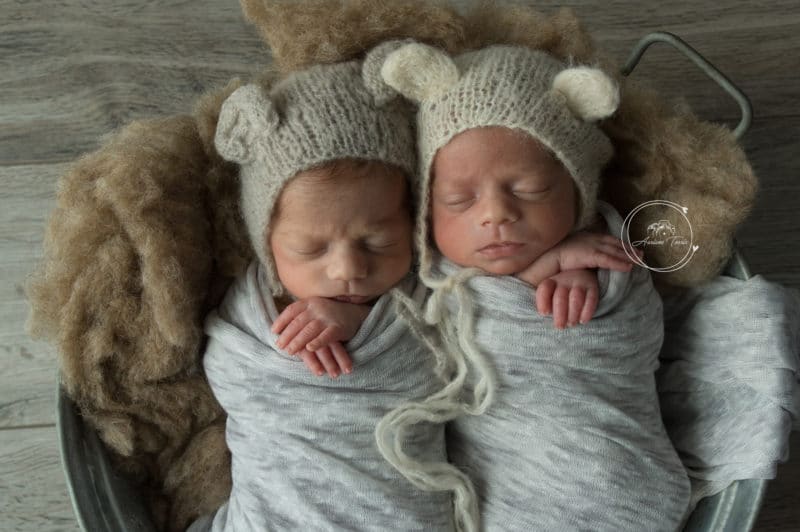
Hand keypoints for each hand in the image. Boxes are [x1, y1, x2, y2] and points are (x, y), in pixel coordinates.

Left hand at [271, 297, 369, 376]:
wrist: (355, 313)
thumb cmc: (330, 314)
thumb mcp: (315, 309)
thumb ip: (300, 315)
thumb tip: (279, 328)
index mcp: (309, 302)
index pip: (291, 310)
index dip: (281, 320)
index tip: (273, 331)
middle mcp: (317, 308)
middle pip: (298, 322)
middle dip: (287, 335)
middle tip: (280, 346)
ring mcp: (328, 317)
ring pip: (309, 330)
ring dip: (298, 341)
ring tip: (289, 351)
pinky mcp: (338, 328)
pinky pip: (325, 336)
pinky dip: (317, 342)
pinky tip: (309, 348)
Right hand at [517, 232, 639, 286]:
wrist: (541, 257)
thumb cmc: (551, 257)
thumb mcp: (568, 253)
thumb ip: (578, 254)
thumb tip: (584, 259)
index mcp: (584, 237)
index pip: (607, 239)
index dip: (620, 244)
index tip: (631, 249)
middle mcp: (589, 238)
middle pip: (613, 243)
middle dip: (628, 249)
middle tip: (642, 254)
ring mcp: (589, 245)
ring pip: (614, 251)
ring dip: (628, 256)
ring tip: (640, 261)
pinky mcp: (588, 255)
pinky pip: (607, 259)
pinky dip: (619, 263)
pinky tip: (629, 267)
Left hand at [535, 269, 598, 328]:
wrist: (585, 276)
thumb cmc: (563, 293)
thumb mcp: (552, 294)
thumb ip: (547, 304)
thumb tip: (545, 317)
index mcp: (552, 282)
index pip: (545, 289)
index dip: (543, 301)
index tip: (544, 314)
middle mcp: (565, 281)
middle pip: (560, 297)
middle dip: (559, 314)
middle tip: (560, 326)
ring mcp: (580, 283)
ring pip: (576, 298)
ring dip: (573, 313)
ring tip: (571, 324)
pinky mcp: (593, 288)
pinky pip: (591, 299)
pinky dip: (587, 311)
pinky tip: (583, 320)